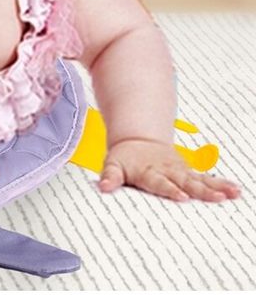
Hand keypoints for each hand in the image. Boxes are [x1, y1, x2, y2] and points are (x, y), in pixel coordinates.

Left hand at [100, 139, 241, 201]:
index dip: (170, 189)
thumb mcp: (113, 164)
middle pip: (185, 182)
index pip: (160, 182)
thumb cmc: (124, 158)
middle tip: (216, 198)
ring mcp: (180, 171)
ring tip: (233, 194)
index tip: (181, 196)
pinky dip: (221, 184)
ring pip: (200, 180)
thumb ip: (110, 176)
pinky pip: (207, 179)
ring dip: (216, 187)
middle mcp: (168, 171)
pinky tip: (236, 191)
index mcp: (148, 171)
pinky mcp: (189, 172)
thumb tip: (103, 187)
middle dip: (201, 190)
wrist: (137, 140)